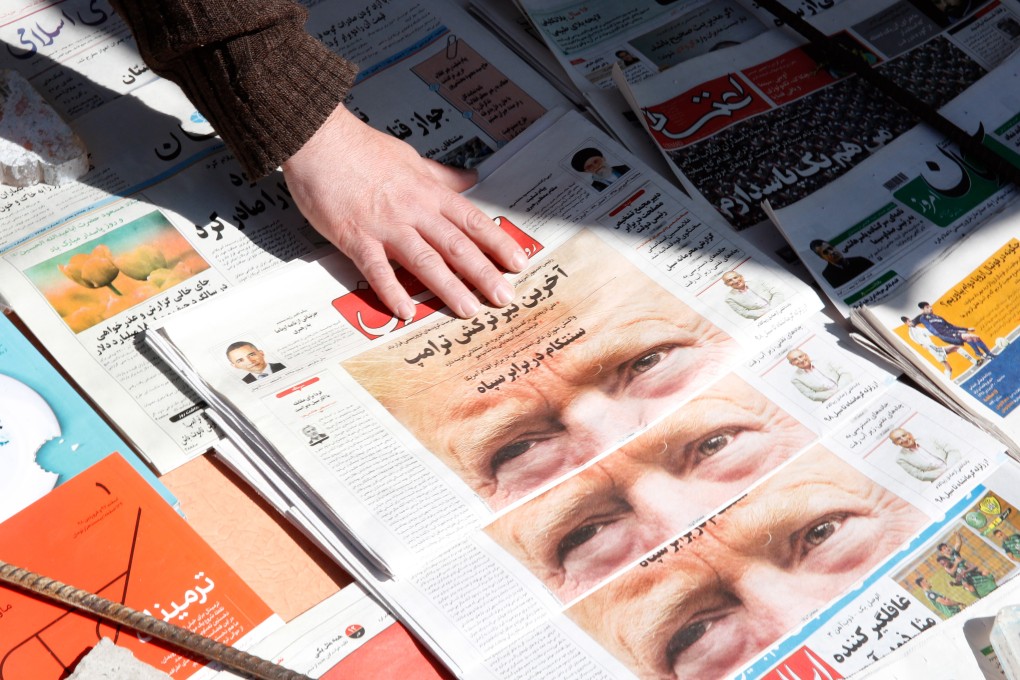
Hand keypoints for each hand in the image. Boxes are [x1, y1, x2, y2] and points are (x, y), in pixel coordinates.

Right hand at [282, 104, 527, 319]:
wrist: (319, 138)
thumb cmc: (360, 149)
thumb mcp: (411, 158)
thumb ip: (441, 175)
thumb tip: (469, 177)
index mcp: (428, 192)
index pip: (472, 221)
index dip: (498, 243)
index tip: (518, 263)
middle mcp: (413, 210)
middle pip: (456, 245)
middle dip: (484, 274)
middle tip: (504, 298)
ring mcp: (385, 225)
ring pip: (425, 260)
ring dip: (449, 287)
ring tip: (469, 310)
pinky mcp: (355, 236)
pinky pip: (377, 268)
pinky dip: (391, 290)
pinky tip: (406, 311)